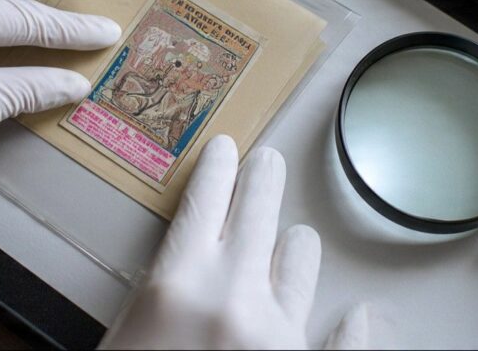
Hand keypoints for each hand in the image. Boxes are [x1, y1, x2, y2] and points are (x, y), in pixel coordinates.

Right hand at [100, 135, 367, 349]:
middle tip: (268, 162)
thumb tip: (188, 264)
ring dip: (293, 246)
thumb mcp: (119, 333)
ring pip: (300, 258)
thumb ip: (159, 291)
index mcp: (176, 285)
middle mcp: (234, 299)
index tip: (227, 147)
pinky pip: (345, 345)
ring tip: (292, 238)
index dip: (218, 167)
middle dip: (262, 178)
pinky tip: (358, 316)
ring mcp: (278, 335)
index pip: (204, 200)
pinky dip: (351, 332)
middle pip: (260, 210)